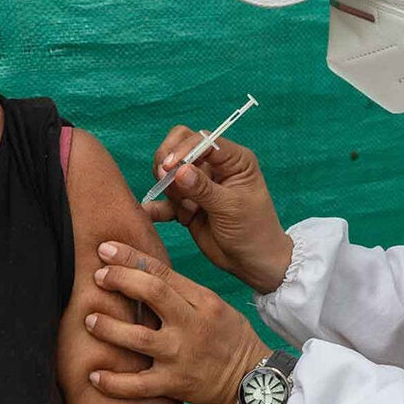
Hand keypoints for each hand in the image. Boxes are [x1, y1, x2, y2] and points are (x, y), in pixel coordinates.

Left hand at [84, 241, 270, 403]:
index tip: (106, 249)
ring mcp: (181, 357)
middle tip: (98, 277)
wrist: (252, 380)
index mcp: (202, 301)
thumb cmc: (228, 336)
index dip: (131, 258)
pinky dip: (115, 382)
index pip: (163, 272)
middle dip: (121, 281)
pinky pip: (139, 386)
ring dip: (110, 328)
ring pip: (139, 339)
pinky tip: (94, 375)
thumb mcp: (214, 304)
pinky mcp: (174, 384)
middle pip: (153, 295)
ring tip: (89, 320)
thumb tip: (139, 272)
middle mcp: (191, 326)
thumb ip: (181, 291)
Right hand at [142, 126, 293, 293]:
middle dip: (169, 164)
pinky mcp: (186, 203)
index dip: (182, 149)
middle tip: (164, 182)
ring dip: (170, 191)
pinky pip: (165, 199)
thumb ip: (203, 188)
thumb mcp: (230, 207)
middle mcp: (214, 167)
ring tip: (186, 212)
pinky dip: (158, 206)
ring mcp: (199, 185)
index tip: (168, 168)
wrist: (252, 263)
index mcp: (233, 160)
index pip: (202, 140)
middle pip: (180, 147)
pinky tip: (151, 213)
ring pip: (170, 173)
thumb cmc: (253, 230)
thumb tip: (179, 170)